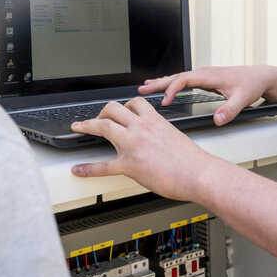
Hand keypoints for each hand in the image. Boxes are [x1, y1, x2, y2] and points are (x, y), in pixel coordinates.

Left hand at [70, 97, 213, 201]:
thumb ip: (161, 134)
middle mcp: (141, 128)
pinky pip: (103, 166)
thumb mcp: (175, 136)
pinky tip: (79, 169)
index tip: (117, 108)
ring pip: (104, 126)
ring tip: (79, 127)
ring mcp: (133, 145)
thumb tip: (157, 140)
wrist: (198, 173)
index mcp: (155, 121)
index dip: (123, 105)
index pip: (134, 103)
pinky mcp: (129, 165)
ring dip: (87, 125)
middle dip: (101, 111)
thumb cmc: (191, 160)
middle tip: (96, 118)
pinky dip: (88, 168)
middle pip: (113, 108)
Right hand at [138, 65, 276, 124]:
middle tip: (142, 89)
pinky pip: (184, 80)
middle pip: (176, 76)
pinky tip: (166, 88)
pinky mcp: (206, 79)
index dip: (172, 89)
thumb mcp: (243, 99)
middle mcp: (205, 73)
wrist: (262, 76)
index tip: (164, 101)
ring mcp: (205, 75)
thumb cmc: (253, 84)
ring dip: (162, 82)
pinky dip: (172, 83)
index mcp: (210, 76)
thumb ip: (230, 109)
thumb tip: (218, 119)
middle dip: (158, 83)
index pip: (184, 79)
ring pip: (179, 77)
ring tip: (146, 87)